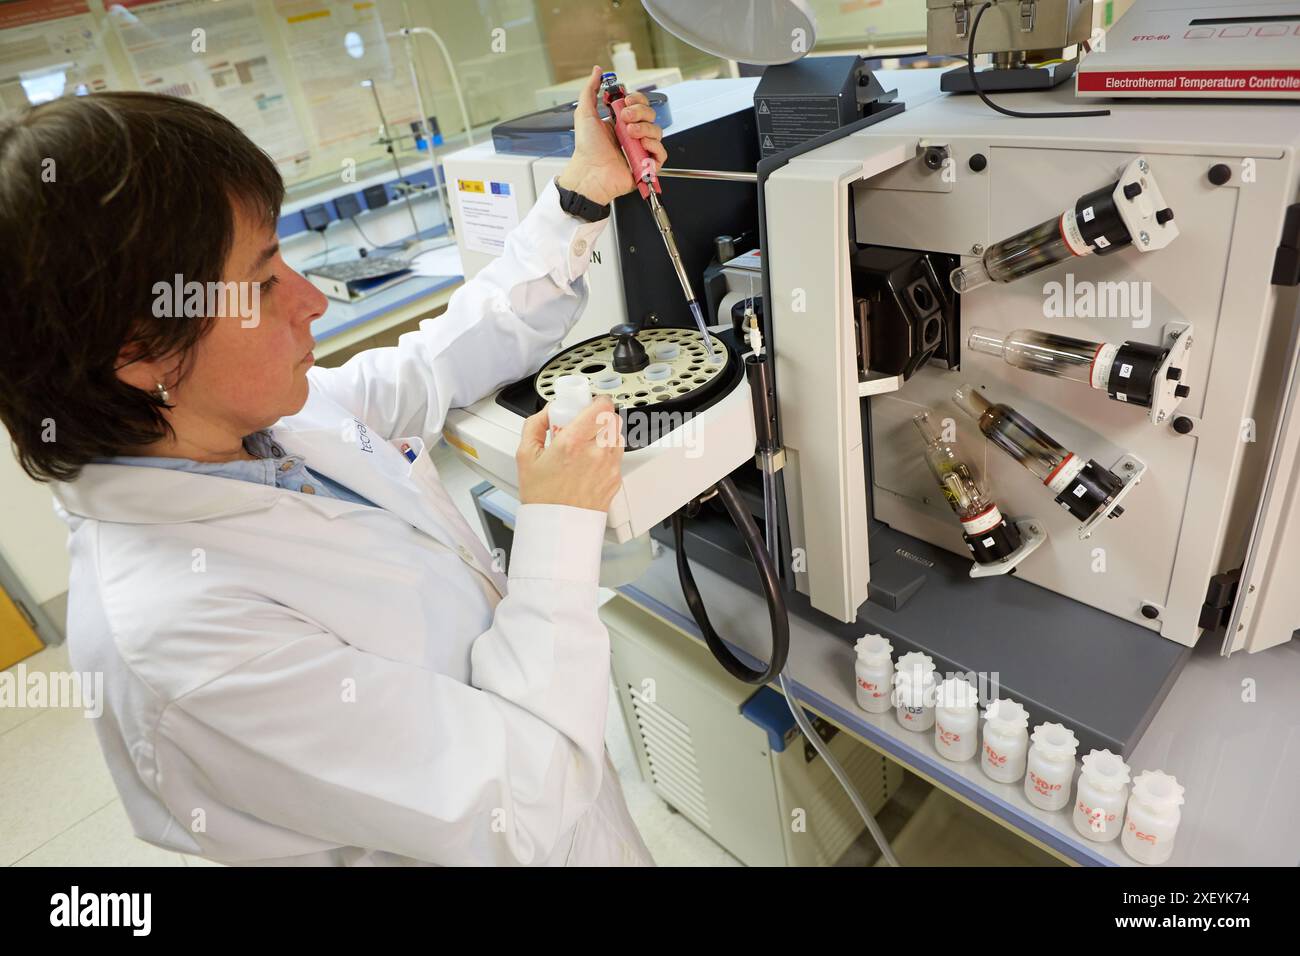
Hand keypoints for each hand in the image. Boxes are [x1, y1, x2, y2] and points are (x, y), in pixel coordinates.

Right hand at [516, 397, 623, 510]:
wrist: (557, 526)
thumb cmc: (543, 497)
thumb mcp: (525, 456)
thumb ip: (535, 425)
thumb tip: (548, 412)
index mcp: (574, 443)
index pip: (601, 406)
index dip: (594, 401)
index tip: (583, 406)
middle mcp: (596, 453)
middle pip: (612, 417)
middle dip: (598, 417)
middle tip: (583, 425)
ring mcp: (610, 466)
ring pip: (617, 435)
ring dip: (604, 434)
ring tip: (586, 445)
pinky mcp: (616, 479)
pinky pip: (617, 455)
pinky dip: (607, 453)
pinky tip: (589, 462)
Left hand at [555, 65, 666, 206]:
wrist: (589, 172)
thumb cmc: (586, 149)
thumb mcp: (584, 113)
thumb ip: (590, 89)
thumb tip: (597, 71)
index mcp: (621, 122)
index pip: (640, 104)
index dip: (636, 100)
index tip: (624, 102)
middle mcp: (632, 135)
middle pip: (650, 114)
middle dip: (639, 112)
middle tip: (624, 118)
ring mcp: (640, 149)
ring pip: (657, 131)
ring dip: (644, 129)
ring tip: (629, 134)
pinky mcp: (646, 165)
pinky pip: (661, 152)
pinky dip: (654, 147)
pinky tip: (641, 146)